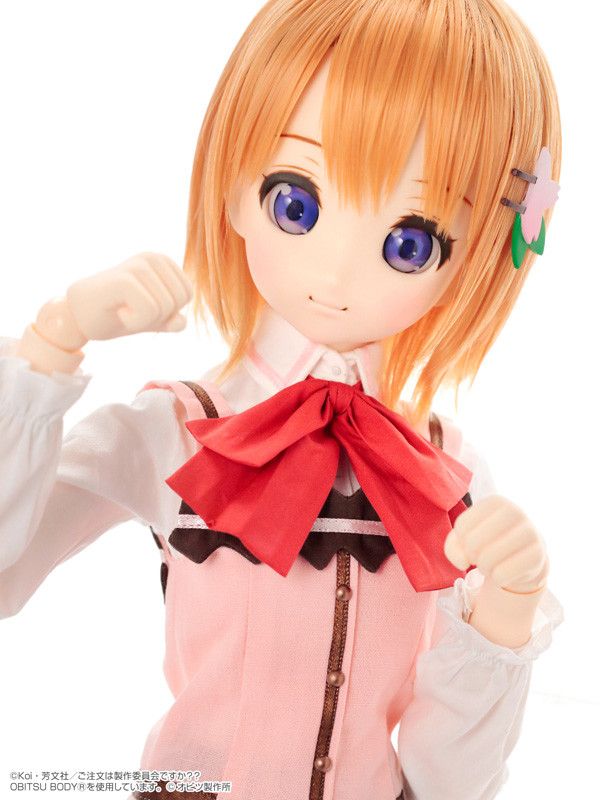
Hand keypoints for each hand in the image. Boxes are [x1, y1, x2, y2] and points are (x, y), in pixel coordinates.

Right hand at [64, 252, 192, 340]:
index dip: (168, 311)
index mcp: (162, 261)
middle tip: (130, 309)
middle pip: (179, 301)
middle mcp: (152, 257)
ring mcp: (137, 265)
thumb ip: (172, 319)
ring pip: (166, 307)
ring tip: (123, 309)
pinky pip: (150, 311)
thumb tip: (181, 321)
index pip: (187, 294)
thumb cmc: (116, 314)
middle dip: (157, 316)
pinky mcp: (124, 278)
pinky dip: (135, 322)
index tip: (142, 306)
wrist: (78, 318)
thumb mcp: (152, 319)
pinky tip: (118, 312)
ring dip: (144, 320)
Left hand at [444, 495, 548, 592]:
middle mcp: (515, 511)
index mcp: (495, 502)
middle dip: (472, 556)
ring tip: (491, 564)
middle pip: (473, 542)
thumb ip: (453, 547)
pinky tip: (503, 572)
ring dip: (484, 568)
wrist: (524, 555)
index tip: (472, 543)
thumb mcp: (467, 538)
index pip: (462, 526)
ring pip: (488, 559)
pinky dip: (497, 578)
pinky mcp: (538, 554)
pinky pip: (503, 573)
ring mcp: (530, 531)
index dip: (462, 542)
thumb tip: (463, 561)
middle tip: (480, 557)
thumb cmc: (490, 542)